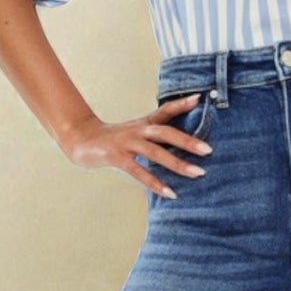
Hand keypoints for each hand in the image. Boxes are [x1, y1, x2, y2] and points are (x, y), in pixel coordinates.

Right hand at [61, 93, 211, 197]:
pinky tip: (170, 192)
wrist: (81, 140)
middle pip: (165, 132)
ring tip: (198, 173)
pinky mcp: (116, 157)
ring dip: (178, 163)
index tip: (200, 98)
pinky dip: (156, 183)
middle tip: (209, 150)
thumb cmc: (114, 139)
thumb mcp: (135, 132)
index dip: (181, 104)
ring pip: (156, 153)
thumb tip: (180, 142)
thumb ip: (155, 134)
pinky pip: (139, 171)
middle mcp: (138, 130)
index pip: (165, 111)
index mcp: (144, 123)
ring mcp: (127, 143)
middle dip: (188, 141)